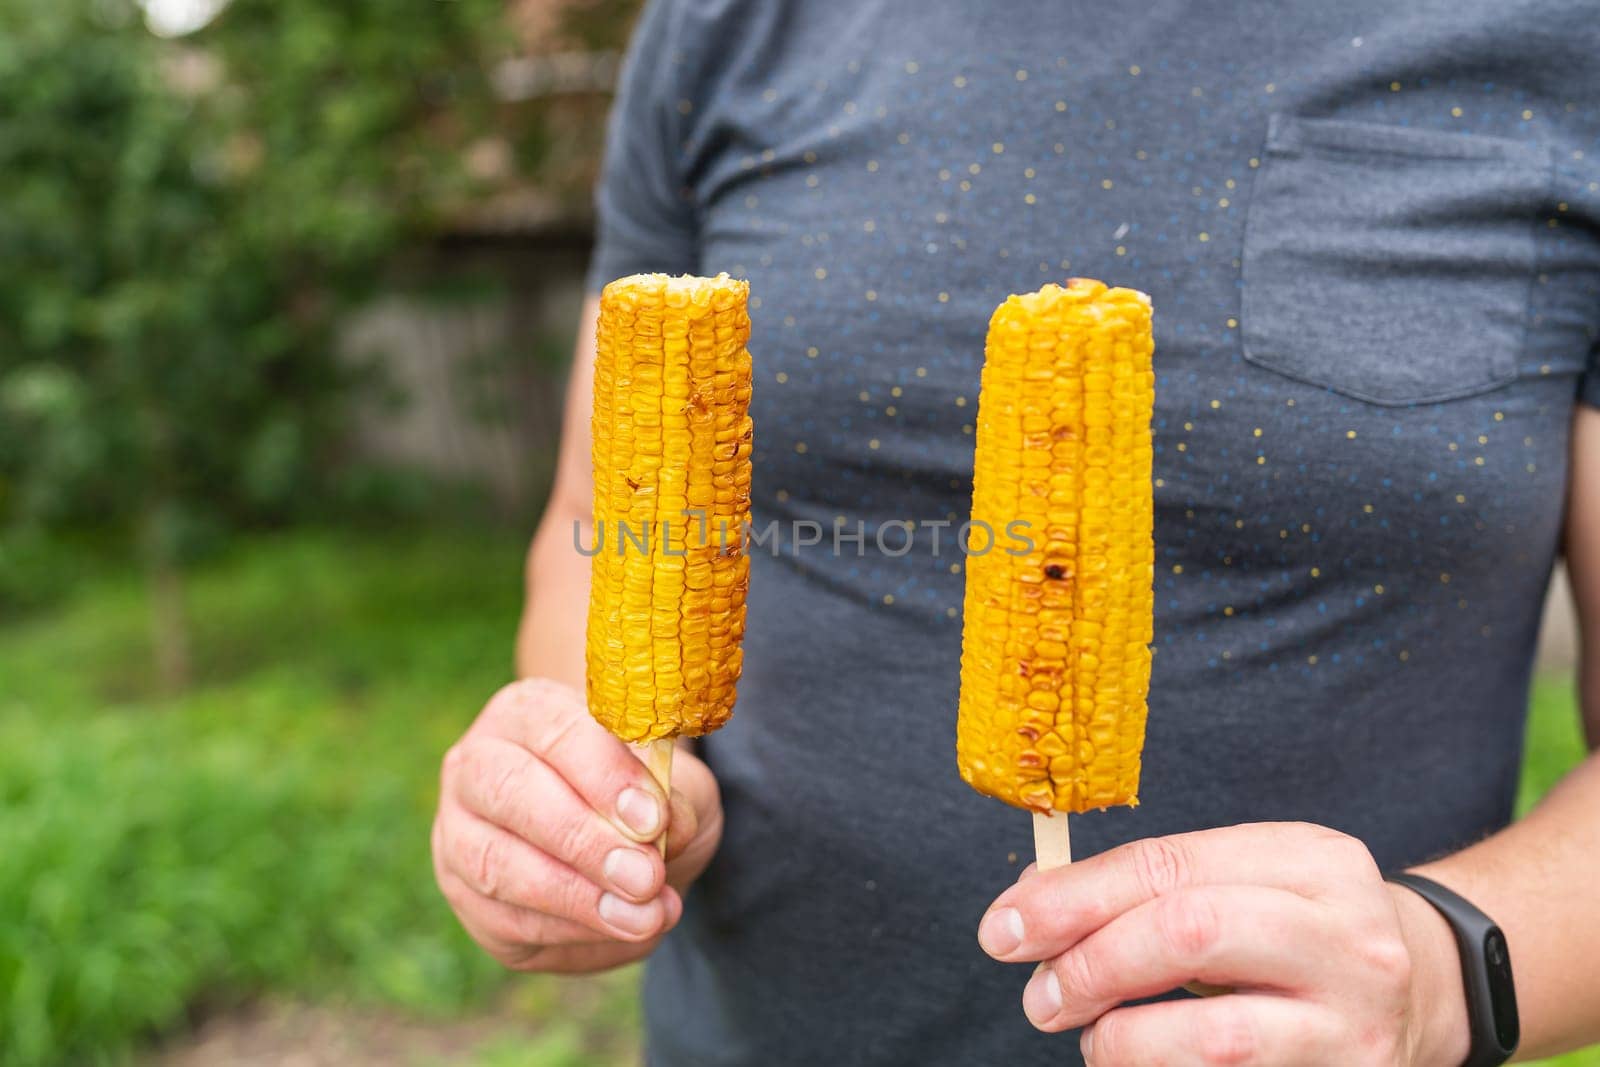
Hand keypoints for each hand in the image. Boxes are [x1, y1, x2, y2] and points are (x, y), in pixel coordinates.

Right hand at [432, 678, 721, 972]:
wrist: (621, 840)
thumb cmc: (645, 795)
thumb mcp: (678, 786)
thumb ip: (676, 798)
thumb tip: (667, 828)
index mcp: (527, 711)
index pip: (555, 732)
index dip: (605, 777)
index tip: (653, 819)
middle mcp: (476, 763)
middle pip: (509, 794)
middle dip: (584, 841)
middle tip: (647, 877)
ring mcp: (458, 831)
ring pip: (496, 865)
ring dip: (578, 898)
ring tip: (646, 917)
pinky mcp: (465, 896)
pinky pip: (504, 922)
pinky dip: (570, 933)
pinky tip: (621, 932)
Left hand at [977, 822, 1470, 1065]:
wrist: (1432, 994)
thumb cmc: (1298, 931)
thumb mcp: (1245, 880)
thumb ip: (1148, 886)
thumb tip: (1028, 909)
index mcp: (1311, 859)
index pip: (1165, 866)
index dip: (1070, 899)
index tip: (1004, 929)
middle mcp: (1346, 937)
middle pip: (1188, 932)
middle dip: (1091, 964)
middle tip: (1041, 996)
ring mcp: (1357, 1026)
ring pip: (1214, 1040)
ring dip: (1123, 1043)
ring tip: (1097, 1043)